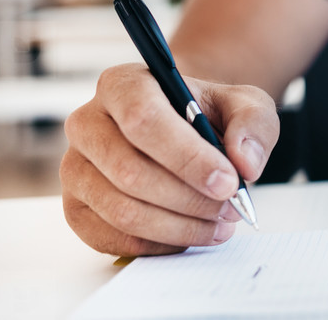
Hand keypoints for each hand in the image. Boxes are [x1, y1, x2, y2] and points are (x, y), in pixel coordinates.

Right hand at [61, 63, 277, 255]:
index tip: (229, 182)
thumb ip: (253, 124)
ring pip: (122, 210)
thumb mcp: (244, 104)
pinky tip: (191, 232)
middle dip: (190, 198)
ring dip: (179, 226)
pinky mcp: (76, 208)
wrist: (183, 131)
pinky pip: (113, 237)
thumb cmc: (207, 114)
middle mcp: (87, 124)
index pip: (144, 120)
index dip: (189, 157)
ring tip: (219, 223)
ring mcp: (75, 169)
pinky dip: (159, 244)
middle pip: (130, 172)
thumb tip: (245, 163)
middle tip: (231, 208)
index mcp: (122, 84)